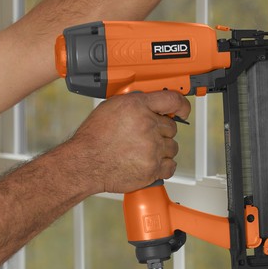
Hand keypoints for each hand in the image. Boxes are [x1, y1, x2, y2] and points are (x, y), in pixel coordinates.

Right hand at [63, 90, 190, 193]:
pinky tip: (150, 163)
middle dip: (160, 132)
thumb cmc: (93, 137)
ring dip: (161, 149)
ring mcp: (152, 148)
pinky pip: (170, 166)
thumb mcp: (110, 107)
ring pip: (172, 147)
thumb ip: (133, 103)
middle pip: (171, 127)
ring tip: (142, 151)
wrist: (85, 162)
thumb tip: (147, 104)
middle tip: (144, 136)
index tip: (182, 110)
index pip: (172, 100)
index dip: (181, 105)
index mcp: (137, 106)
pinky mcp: (152, 168)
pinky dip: (163, 166)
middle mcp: (148, 125)